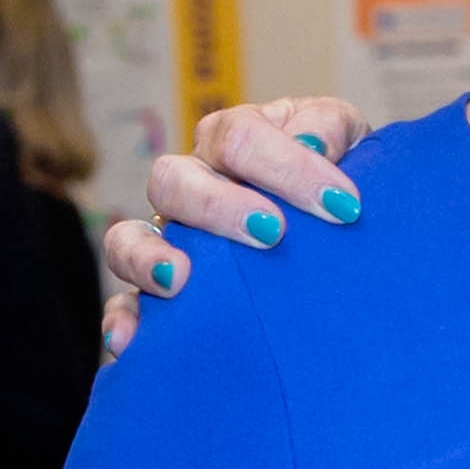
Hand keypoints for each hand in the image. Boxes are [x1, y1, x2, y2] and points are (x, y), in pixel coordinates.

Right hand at [95, 95, 366, 356]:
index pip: (239, 138)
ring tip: (179, 278)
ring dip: (148, 256)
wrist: (341, 233)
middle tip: (273, 234)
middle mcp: (192, 184)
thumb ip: (330, 129)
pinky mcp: (164, 292)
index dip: (289, 167)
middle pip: (173, 180)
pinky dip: (120, 318)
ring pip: (130, 236)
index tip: (344, 206)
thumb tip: (314, 143)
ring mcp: (171, 239)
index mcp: (232, 142)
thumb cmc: (338, 184)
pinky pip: (124, 303)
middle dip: (219, 206)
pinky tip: (128, 339)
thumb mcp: (349, 144)